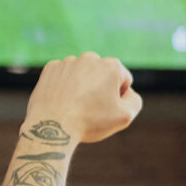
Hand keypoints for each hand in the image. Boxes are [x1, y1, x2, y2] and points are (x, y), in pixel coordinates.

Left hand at [24, 53, 140, 144]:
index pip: (123, 81)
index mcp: (112, 66)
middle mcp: (90, 58)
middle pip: (102, 75)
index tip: (104, 109)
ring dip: (81, 86)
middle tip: (89, 107)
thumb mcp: (125, 116)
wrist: (52, 127)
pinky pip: (63, 76)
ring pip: (82, 74)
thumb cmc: (90, 122)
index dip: (118, 98)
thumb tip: (126, 91)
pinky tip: (61, 99)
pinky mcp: (50, 68)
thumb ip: (134, 100)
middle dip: (100, 88)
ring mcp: (68, 62)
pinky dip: (63, 86)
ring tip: (74, 105)